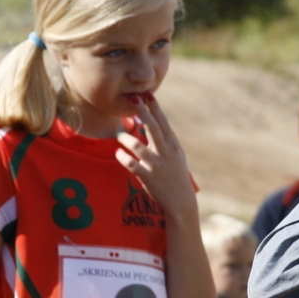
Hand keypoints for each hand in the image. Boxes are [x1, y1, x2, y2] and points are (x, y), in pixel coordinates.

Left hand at [115, 96, 196, 218]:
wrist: (181, 203)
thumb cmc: (176, 177)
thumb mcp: (175, 157)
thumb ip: (164, 141)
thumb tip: (148, 123)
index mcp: (173, 146)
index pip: (164, 123)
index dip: (155, 108)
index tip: (148, 94)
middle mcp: (166, 153)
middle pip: (153, 128)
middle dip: (143, 112)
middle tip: (133, 99)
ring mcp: (157, 165)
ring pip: (139, 146)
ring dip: (127, 138)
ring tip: (119, 135)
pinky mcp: (149, 178)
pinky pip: (132, 164)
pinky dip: (123, 157)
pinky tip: (118, 153)